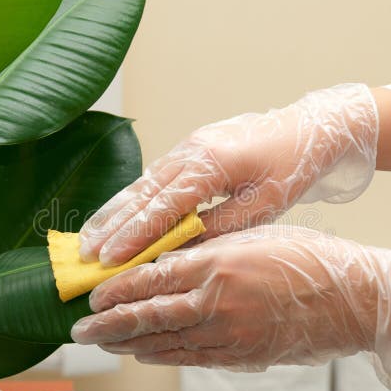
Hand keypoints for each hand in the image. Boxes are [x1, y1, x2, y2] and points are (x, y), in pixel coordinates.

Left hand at [71, 226, 390, 390]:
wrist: (353, 298)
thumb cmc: (307, 259)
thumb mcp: (253, 238)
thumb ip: (206, 250)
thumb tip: (162, 263)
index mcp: (217, 261)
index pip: (151, 279)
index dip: (116, 291)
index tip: (93, 297)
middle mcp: (217, 300)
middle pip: (147, 317)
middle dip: (107, 326)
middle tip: (81, 331)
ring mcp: (229, 333)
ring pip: (164, 342)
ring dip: (129, 344)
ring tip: (104, 343)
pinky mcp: (242, 355)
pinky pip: (191, 359)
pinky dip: (163, 356)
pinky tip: (144, 354)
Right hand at [78, 84, 378, 265]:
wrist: (309, 128)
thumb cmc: (292, 168)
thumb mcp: (263, 206)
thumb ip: (220, 227)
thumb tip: (178, 253)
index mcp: (212, 163)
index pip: (163, 207)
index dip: (132, 237)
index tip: (107, 262)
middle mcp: (192, 150)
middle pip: (142, 193)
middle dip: (110, 226)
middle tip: (82, 255)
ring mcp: (189, 146)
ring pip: (142, 184)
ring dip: (114, 212)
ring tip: (86, 238)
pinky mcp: (191, 148)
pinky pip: (154, 178)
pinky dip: (133, 200)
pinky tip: (115, 217)